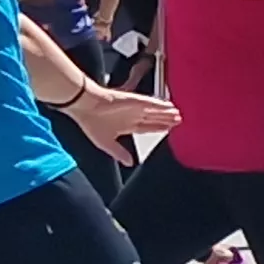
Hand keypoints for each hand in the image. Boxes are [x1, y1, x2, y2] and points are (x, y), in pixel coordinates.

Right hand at [65, 81, 180, 164]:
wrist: (84, 106)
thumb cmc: (90, 121)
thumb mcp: (106, 143)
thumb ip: (119, 153)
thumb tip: (129, 163)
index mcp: (126, 125)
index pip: (147, 128)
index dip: (158, 129)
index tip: (168, 130)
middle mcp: (132, 115)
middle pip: (154, 119)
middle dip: (166, 121)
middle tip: (179, 121)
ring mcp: (134, 108)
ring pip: (155, 111)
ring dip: (167, 113)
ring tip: (178, 115)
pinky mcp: (134, 100)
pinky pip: (151, 103)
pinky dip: (160, 105)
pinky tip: (170, 107)